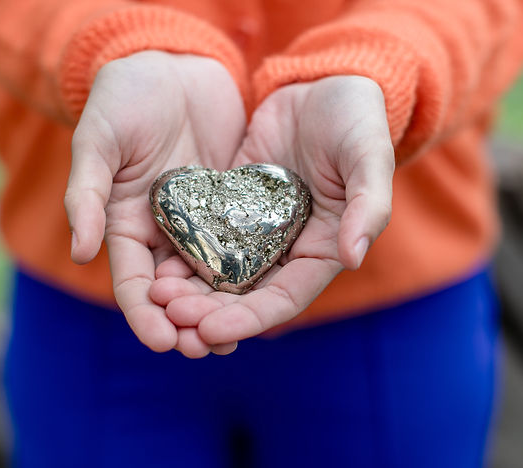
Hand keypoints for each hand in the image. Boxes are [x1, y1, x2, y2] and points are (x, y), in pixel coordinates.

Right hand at [64, 51, 244, 354]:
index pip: (134, 284)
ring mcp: (200, 222)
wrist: (171, 63)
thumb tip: (81, 253)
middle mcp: (164, 232)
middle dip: (188, 323)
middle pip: (175, 291)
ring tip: (236, 339)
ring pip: (210, 277)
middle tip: (206, 351)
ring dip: (220, 309)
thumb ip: (87, 195)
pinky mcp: (232, 206)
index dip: (146, 316)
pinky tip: (265, 295)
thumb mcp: (99, 142)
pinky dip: (249, 273)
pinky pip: (242, 245)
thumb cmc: (124, 98)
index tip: (163, 342)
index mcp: (125, 225)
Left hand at [151, 76, 394, 344]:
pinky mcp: (231, 204)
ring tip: (156, 295)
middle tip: (170, 313)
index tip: (211, 331)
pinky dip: (182, 250)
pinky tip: (153, 262)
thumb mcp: (370, 157)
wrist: (326, 81)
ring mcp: (255, 227)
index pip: (284, 299)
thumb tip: (352, 257)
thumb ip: (369, 206)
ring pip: (218, 270)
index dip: (248, 319)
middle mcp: (287, 247)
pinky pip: (203, 233)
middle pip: (244, 294)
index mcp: (323, 249)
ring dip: (190, 288)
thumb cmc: (358, 119)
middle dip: (208, 310)